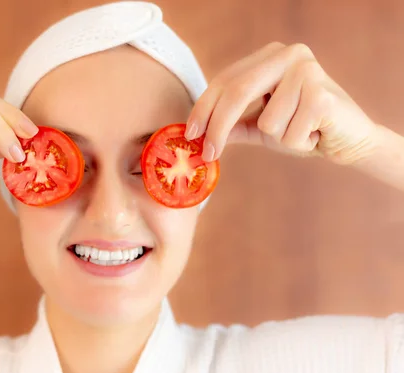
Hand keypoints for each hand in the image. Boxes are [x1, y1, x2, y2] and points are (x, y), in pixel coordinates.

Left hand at [186, 42, 377, 164]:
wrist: (348, 140)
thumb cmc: (302, 129)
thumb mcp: (259, 126)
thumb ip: (231, 126)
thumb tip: (196, 135)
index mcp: (269, 56)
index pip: (225, 80)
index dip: (203, 109)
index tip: (189, 134)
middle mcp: (288, 54)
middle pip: (237, 92)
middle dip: (218, 128)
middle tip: (208, 154)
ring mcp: (308, 70)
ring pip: (266, 121)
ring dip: (278, 139)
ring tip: (299, 131)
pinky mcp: (323, 94)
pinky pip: (288, 133)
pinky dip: (298, 143)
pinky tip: (315, 134)